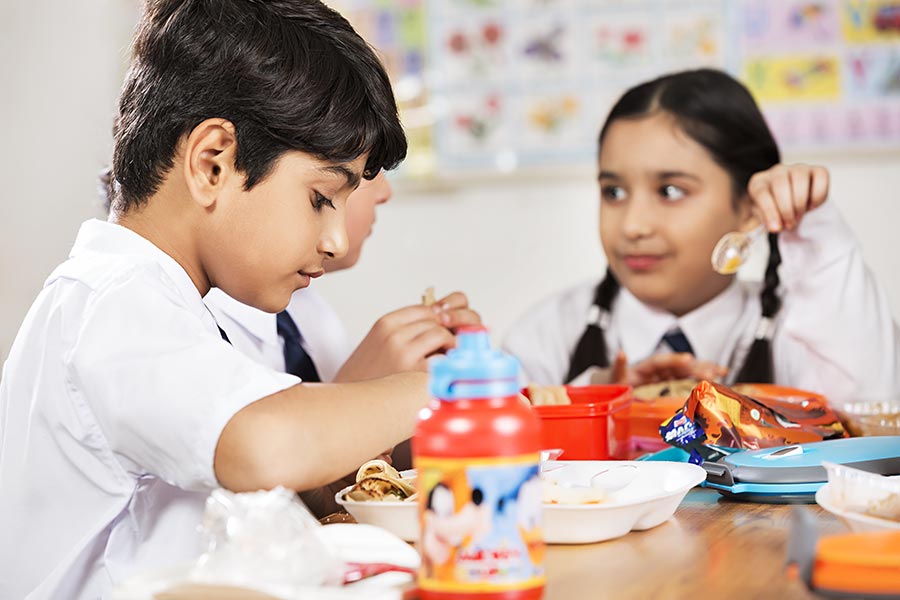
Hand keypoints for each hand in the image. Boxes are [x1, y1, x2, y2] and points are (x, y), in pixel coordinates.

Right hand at [334, 291, 480, 381]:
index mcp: (385, 324)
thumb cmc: (365, 377)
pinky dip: (448, 362)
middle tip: (451, 346)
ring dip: (450, 346)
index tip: (445, 330)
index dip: (440, 319)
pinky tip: (444, 372)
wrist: (348, 404)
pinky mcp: (413, 373)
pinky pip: (443, 358)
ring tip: (447, 359)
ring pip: (441, 334)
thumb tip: (439, 325)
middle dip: (448, 332)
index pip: (425, 309)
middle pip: (436, 320)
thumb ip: (403, 332)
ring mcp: (404, 352)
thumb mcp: (377, 344)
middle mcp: (394, 334)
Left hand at [609, 351, 727, 386]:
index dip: (675, 360)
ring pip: (687, 370)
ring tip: (721, 372)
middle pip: (679, 365)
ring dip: (704, 370)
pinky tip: (719, 376)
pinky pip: (689, 379)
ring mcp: (667, 375)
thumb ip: (619, 366)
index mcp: (645, 366)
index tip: (688, 359)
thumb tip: (621, 353)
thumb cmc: (617, 383)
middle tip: (712, 372)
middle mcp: (659, 368)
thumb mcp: (616, 377)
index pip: (661, 361)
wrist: (618, 389)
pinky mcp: (672, 382)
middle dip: (696, 368)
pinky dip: (703, 377)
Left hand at [747, 163, 828, 231]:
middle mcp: (777, 171)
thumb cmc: (776, 211)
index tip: (776, 228)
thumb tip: (777, 227)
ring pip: (799, 178)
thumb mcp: (766, 218)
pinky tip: (811, 205)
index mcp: (759, 183)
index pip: (761, 192)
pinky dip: (818, 195)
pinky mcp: (816, 170)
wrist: (791, 206)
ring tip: (799, 216)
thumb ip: (768, 221)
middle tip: (790, 223)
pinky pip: (820, 177)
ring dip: (800, 202)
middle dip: (786, 209)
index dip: (769, 211)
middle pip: (780, 184)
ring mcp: (797, 168)